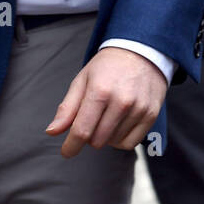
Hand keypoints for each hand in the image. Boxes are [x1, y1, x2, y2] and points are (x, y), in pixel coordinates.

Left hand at [45, 48, 167, 157]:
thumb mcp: (82, 80)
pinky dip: (120, 140)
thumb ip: (67, 108)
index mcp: (100, 91)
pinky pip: (130, 143)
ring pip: (113, 143)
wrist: (140, 51)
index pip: (82, 130)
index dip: (71, 146)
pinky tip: (118, 125)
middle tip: (91, 119)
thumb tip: (52, 132)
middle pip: (97, 140)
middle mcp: (121, 101)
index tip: (66, 152)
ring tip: (106, 116)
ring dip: (105, 136)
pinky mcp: (150, 115)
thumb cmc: (107, 67)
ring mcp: (138, 109)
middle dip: (89, 136)